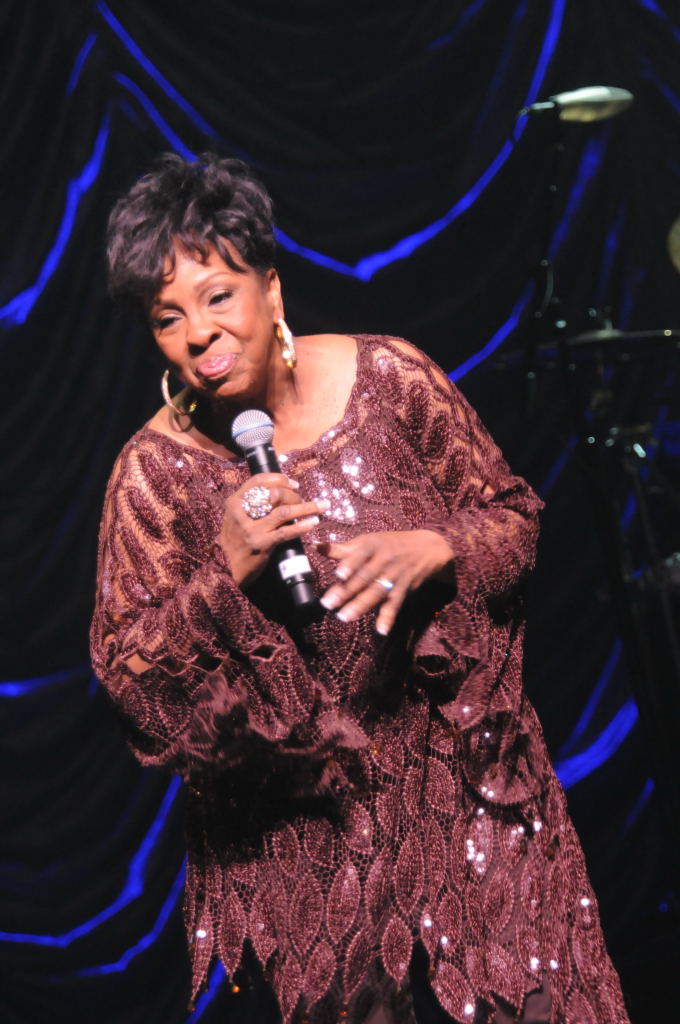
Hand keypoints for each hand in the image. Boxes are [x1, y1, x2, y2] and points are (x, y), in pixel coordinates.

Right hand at [220, 473, 328, 587]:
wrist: (225, 567)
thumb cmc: (234, 540)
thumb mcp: (234, 518)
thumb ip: (249, 505)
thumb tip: (278, 492)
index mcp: (234, 502)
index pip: (258, 480)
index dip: (279, 479)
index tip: (293, 483)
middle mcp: (242, 512)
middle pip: (275, 494)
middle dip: (295, 495)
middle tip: (304, 500)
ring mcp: (252, 529)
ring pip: (285, 511)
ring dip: (307, 507)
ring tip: (322, 506)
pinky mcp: (262, 544)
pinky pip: (287, 532)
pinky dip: (303, 526)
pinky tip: (313, 522)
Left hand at [316, 530, 454, 634]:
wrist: (427, 548)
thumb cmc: (390, 544)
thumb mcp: (369, 541)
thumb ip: (343, 549)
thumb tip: (316, 547)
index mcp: (373, 546)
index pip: (361, 555)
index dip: (351, 564)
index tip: (339, 574)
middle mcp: (384, 561)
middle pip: (364, 577)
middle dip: (347, 591)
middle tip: (328, 604)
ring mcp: (394, 576)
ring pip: (376, 592)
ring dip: (361, 606)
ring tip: (344, 617)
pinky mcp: (403, 589)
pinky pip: (395, 605)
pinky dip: (388, 618)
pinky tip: (381, 631)